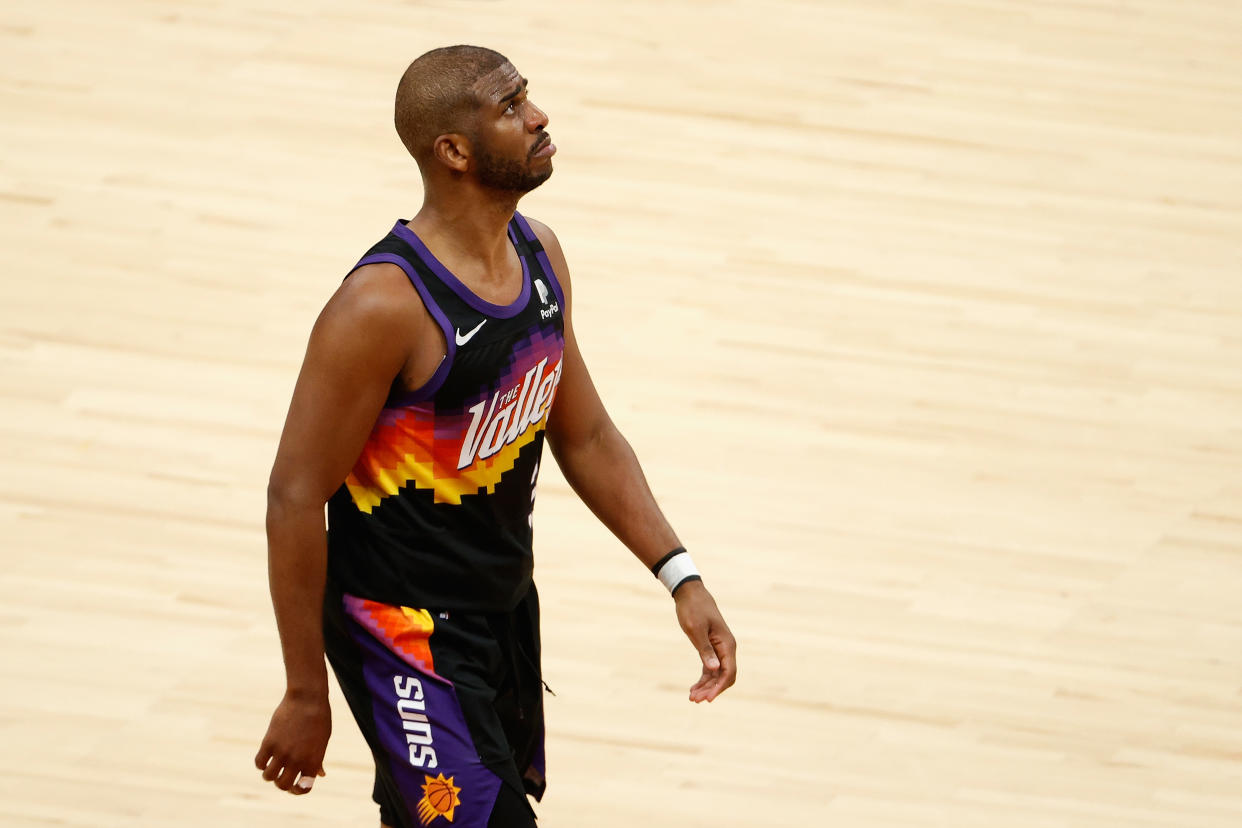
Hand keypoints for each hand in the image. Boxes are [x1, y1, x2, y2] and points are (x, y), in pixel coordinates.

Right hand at [254, 690, 330, 793]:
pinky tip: (266, 756)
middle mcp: (297, 759)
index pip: (304, 788)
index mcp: (313, 761)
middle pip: (283, 785)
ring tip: (273, 765)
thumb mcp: (323, 740)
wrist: (307, 698)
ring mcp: (282, 752)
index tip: (294, 785)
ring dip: (269, 774)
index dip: (298, 790)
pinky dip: (261, 763)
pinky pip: (259, 763)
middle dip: (281, 783)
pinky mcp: (269, 742)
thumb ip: (318, 759)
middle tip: (281, 774)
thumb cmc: (319, 718)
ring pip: (268, 777)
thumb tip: (320, 775)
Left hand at [674, 580, 736, 702]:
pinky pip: (711, 668)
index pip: (728, 672)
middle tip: (695, 700)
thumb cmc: (693, 609)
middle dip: (711, 689)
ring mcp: (720, 648)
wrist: (690, 593)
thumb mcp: (695, 630)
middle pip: (724, 676)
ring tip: (692, 697)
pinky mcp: (711, 648)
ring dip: (707, 686)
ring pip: (717, 674)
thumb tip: (714, 669)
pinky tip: (694, 688)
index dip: (719, 688)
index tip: (707, 699)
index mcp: (727, 644)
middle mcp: (727, 648)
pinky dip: (704, 678)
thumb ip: (705, 650)